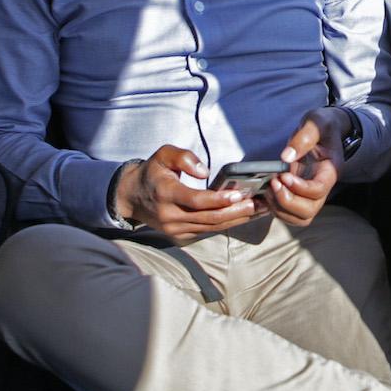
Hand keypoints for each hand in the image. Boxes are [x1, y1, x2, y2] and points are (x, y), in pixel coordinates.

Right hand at [116, 145, 262, 241]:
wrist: (132, 197)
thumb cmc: (152, 172)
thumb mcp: (163, 155)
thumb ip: (183, 157)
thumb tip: (204, 171)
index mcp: (165, 194)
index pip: (195, 200)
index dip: (218, 199)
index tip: (238, 195)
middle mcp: (170, 215)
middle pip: (208, 217)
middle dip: (235, 211)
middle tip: (258, 203)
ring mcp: (175, 229)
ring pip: (210, 227)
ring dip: (236, 219)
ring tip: (258, 210)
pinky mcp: (180, 235)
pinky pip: (207, 231)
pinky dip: (226, 224)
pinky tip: (243, 216)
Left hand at [270, 108, 346, 228]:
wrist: (324, 129)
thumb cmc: (322, 125)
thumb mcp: (315, 123)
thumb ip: (303, 138)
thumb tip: (286, 157)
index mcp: (330, 170)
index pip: (318, 190)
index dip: (299, 188)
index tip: (284, 175)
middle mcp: (323, 186)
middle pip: (309, 210)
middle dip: (287, 201)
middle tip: (273, 183)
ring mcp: (312, 194)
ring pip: (300, 217)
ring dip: (280, 208)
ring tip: (269, 188)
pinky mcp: (300, 195)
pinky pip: (290, 214)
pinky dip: (276, 209)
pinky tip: (267, 192)